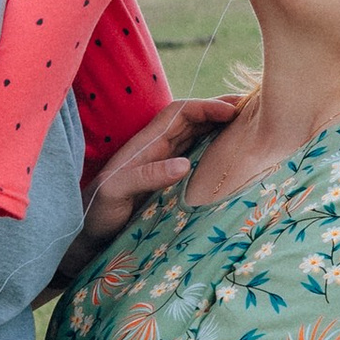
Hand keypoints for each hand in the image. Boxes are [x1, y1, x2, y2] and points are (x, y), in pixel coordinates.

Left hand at [77, 93, 242, 253]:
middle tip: (253, 110)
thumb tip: (184, 164)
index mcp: (147, 144)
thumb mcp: (118, 191)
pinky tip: (231, 157)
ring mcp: (163, 163)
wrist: (87, 232)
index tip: (233, 110)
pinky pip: (196, 156)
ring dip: (221, 129)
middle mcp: (157, 148)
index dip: (206, 107)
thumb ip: (147, 176)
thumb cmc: (99, 210)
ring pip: (197, 136)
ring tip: (249, 128)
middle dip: (220, 110)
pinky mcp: (168, 180)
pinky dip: (216, 150)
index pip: (181, 113)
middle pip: (193, 119)